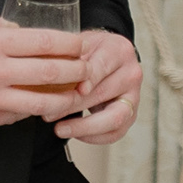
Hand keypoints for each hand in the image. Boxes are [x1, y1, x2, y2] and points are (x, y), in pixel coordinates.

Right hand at [0, 13, 88, 130]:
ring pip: (40, 103)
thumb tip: (24, 30)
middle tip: (86, 71)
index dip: (73, 45)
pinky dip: (28, 110)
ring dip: (62, 100)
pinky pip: (14, 116)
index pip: (48, 43)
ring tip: (71, 95)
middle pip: (53, 74)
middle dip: (78, 73)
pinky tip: (32, 103)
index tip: (82, 45)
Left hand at [55, 29, 143, 143]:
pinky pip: (115, 132)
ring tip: (60, 129)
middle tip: (48, 114)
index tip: (64, 93)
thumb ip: (68, 59)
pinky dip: (94, 137)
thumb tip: (49, 81)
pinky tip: (75, 133)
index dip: (83, 81)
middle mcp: (131, 73)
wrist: (106, 55)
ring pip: (114, 118)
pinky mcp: (131, 115)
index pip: (100, 67)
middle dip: (72, 106)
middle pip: (103, 94)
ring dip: (84, 127)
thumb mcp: (78, 46)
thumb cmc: (89, 52)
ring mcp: (134, 96)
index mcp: (119, 50)